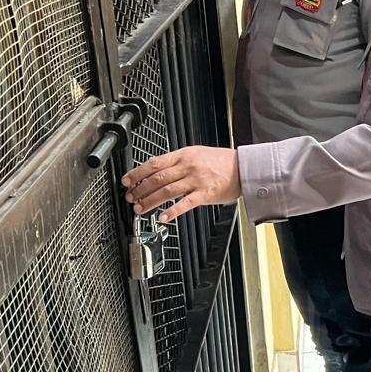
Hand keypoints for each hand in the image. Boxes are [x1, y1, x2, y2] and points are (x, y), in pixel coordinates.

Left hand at [122, 146, 239, 222]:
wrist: (243, 168)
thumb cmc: (221, 162)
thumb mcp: (196, 154)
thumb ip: (177, 161)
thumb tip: (156, 170)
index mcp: (183, 155)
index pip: (154, 163)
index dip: (137, 173)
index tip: (127, 181)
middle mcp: (188, 167)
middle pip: (157, 178)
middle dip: (140, 189)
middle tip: (130, 197)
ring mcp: (196, 180)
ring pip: (166, 191)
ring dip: (150, 201)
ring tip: (140, 208)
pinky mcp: (205, 194)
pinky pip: (184, 204)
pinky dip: (172, 211)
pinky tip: (162, 217)